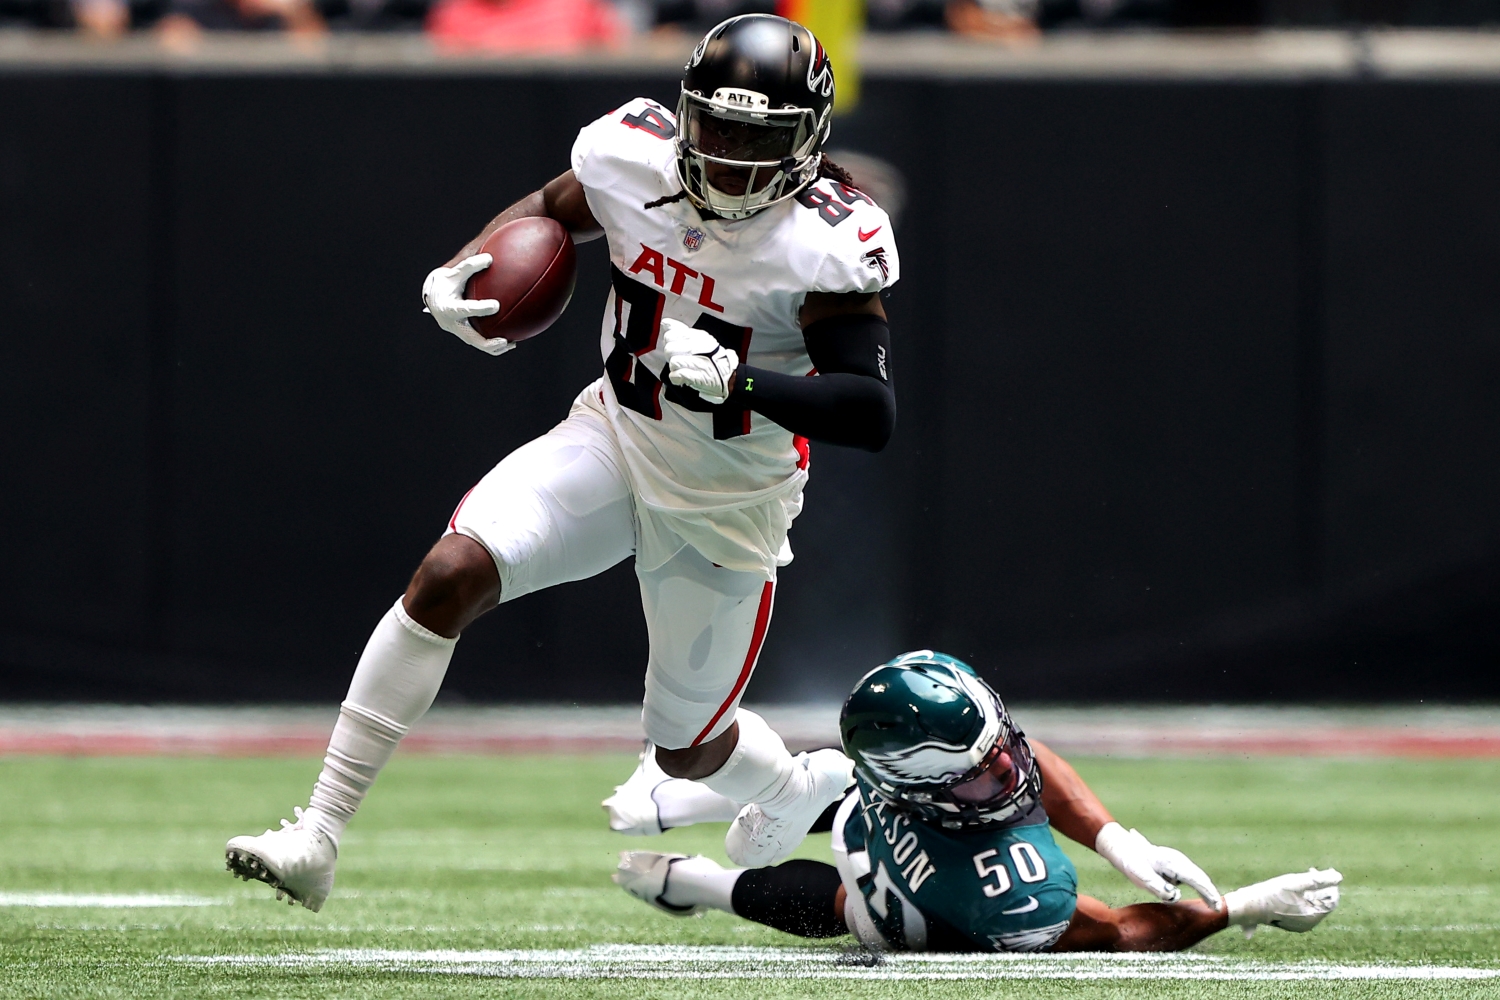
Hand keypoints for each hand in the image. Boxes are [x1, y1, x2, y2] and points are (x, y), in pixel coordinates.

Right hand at [421, 253, 513, 356]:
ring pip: (476, 343)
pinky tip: (510, 340)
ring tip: (512, 344)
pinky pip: (479, 340)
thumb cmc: (445, 281)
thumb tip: (490, 257)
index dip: (480, 309)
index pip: (465, 309)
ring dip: (493, 347)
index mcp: (447, 307)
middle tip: (504, 340)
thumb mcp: (454, 272)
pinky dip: (493, 343)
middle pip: (470, 337)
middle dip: (487, 341)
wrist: (433, 294)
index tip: (496, 305)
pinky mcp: (464, 333)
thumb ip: (470, 266)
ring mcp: (457, 331)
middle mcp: (451, 323)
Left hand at [661, 318, 736, 403]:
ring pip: (673, 362)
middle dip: (670, 356)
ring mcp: (697, 362)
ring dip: (675, 368)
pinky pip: (677, 375)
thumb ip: (680, 329)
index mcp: (696, 336)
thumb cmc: (712, 356)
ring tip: (683, 368)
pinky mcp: (697, 377)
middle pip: (669, 349)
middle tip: (679, 358)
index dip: (669, 342)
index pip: (670, 335)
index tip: (676, 346)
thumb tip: (665, 322)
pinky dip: (677, 378)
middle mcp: (696, 347)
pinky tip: (682, 377)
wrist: (727, 374)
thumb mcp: (699, 337)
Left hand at [1094, 822, 1219, 906]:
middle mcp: (1178, 859)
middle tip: (1218, 909)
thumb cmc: (1131, 862)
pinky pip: (1190, 875)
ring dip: (1205, 889)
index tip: (1217, 907)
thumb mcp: (1141, 877)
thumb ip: (1157, 887)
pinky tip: (1204, 895)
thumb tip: (1174, 896)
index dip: (1208, 894)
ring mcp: (1177, 860)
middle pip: (1200, 877)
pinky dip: (1198, 885)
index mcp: (1172, 863)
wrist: (1123, 847)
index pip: (1196, 879)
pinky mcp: (1174, 863)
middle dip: (1210, 893)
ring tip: (1213, 905)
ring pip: (1196, 876)